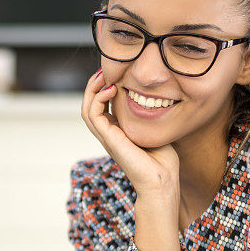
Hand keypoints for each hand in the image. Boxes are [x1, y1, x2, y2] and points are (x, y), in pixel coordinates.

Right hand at [81, 68, 179, 195]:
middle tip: (105, 70)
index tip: (116, 73)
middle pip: (89, 105)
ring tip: (104, 75)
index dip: (104, 88)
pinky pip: (93, 114)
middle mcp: (108, 134)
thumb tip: (156, 95)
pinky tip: (112, 89)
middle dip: (94, 85)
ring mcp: (106, 137)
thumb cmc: (163, 159)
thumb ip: (150, 114)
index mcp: (117, 132)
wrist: (161, 179)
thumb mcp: (156, 128)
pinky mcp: (108, 139)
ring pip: (86, 108)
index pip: (102, 106)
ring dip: (92, 89)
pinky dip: (98, 98)